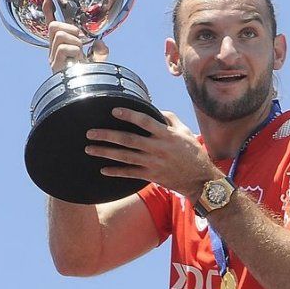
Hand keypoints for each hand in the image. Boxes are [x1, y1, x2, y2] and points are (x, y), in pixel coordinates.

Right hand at [45, 0, 107, 72]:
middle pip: (53, 26)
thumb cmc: (90, 78)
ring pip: (59, 34)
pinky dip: (74, 49)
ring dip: (74, 40)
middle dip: (69, 27)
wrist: (86, 92)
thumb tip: (100, 42)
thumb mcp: (99, 61)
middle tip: (80, 39)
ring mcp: (53, 58)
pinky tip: (78, 59)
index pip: (51, 25)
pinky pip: (63, 47)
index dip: (48, 10)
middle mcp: (53, 51)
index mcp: (61, 46)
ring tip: (80, 52)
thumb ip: (101, 50)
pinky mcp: (55, 65)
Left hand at [84, 107, 218, 199]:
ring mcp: (153, 163)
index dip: (128, 115)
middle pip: (128, 140)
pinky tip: (103, 169)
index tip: (113, 110)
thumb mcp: (184, 131)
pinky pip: (130, 173)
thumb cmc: (192, 152)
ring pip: (125, 157)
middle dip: (107, 136)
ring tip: (90, 148)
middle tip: (90, 132)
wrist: (199, 179)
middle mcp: (157, 148)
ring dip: (106, 153)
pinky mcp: (151, 176)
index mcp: (166, 135)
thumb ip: (169, 118)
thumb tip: (155, 110)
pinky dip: (116, 172)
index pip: (144, 121)